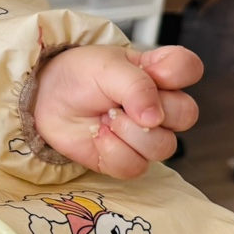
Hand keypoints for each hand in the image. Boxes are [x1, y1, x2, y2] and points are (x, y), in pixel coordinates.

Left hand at [32, 44, 202, 178]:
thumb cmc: (78, 76)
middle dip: (151, 109)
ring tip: (105, 118)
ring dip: (129, 132)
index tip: (152, 72)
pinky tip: (98, 135)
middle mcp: (160, 105)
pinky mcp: (127, 159)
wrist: (45, 98)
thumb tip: (155, 117)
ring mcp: (146, 135)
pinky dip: (113, 151)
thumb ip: (136, 86)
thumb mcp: (105, 67)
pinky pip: (136, 167)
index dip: (176, 73)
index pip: (189, 68)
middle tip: (119, 101)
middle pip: (186, 114)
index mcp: (158, 73)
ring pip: (164, 147)